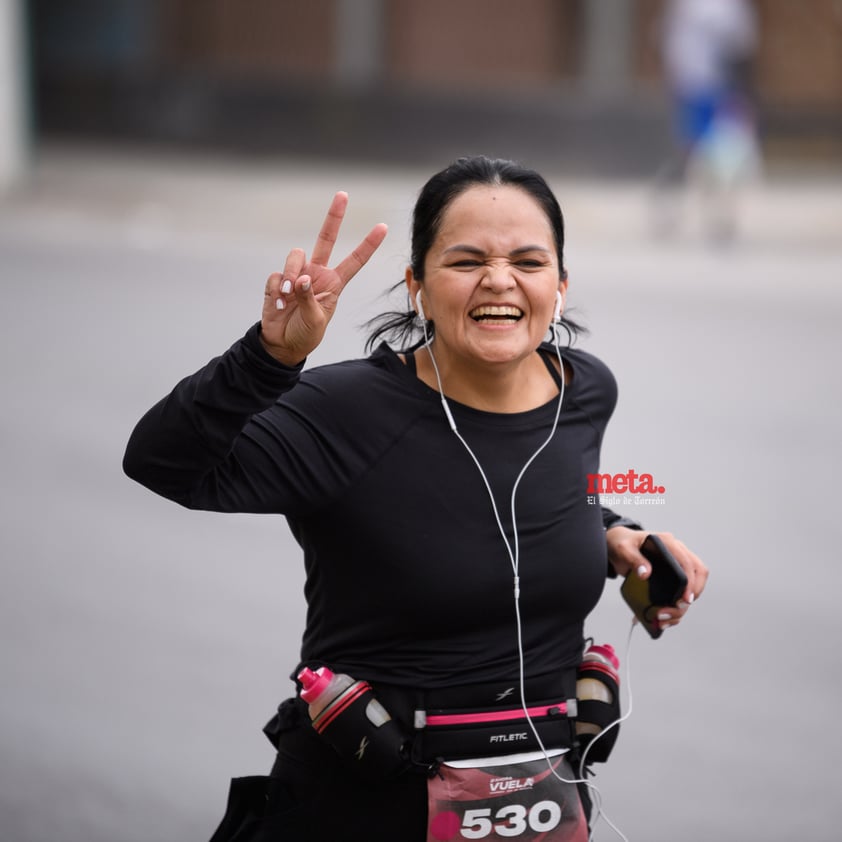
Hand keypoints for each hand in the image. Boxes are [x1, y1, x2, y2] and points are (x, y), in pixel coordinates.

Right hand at [260, 192, 387, 365]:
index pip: (355, 260)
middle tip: (343, 195)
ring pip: (295, 255)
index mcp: (334, 283)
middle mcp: (317, 273)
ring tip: (288, 295)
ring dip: (291, 273)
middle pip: (326, 238)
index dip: (368, 244)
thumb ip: (310, 298)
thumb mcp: (316, 320)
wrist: (282, 344)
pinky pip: (276, 275)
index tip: (383, 227)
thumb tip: (302, 278)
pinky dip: (277, 288)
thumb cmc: (305, 334)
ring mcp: (296, 275)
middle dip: (334, 216)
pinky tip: (279, 303)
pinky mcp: (277, 281)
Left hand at [606, 527, 707, 630]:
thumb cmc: (622, 544)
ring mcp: (676, 567)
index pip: (688, 561)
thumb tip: (645, 573)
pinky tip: (664, 619)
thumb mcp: (623, 549)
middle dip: (692, 595)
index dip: (690, 581)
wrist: (617, 547)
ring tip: (664, 617)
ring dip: (682, 606)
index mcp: (667, 543)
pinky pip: (681, 594)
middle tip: (678, 608)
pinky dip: (675, 609)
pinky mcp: (672, 579)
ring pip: (692, 587)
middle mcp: (676, 554)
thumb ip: (633, 559)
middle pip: (698, 574)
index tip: (684, 598)